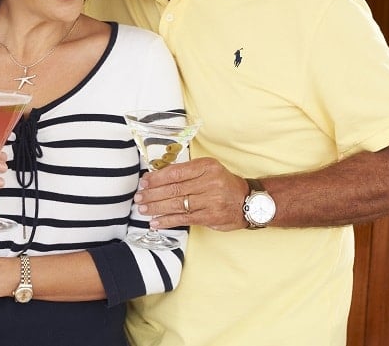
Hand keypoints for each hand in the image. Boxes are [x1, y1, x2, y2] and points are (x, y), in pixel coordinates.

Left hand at [135, 157, 249, 231]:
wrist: (249, 201)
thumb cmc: (223, 184)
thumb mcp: (208, 170)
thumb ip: (187, 172)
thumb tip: (157, 176)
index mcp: (206, 167)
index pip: (175, 172)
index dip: (156, 178)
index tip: (144, 182)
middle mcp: (209, 182)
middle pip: (174, 189)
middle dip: (152, 194)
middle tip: (139, 197)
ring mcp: (211, 201)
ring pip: (177, 204)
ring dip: (156, 208)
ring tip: (143, 209)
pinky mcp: (210, 217)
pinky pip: (184, 219)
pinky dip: (167, 221)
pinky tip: (155, 222)